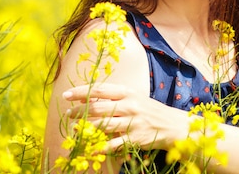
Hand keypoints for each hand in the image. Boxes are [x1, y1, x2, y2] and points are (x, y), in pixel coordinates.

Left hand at [62, 83, 184, 151]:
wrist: (171, 125)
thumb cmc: (148, 110)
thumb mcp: (133, 98)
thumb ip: (113, 98)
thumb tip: (86, 98)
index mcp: (127, 92)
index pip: (99, 90)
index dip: (80, 92)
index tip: (66, 95)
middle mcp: (129, 106)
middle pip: (97, 107)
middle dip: (79, 111)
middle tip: (68, 114)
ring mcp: (132, 123)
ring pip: (102, 126)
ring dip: (85, 129)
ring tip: (75, 130)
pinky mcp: (135, 139)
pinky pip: (113, 144)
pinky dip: (100, 147)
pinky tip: (90, 148)